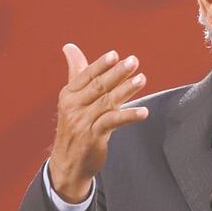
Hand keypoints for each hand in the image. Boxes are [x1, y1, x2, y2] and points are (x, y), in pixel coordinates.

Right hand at [49, 43, 148, 202]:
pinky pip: (113, 122)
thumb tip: (70, 47)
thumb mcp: (72, 99)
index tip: (115, 55)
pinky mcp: (94, 136)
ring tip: (141, 79)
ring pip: (107, 102)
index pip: (86, 75)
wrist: (67, 163)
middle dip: (117, 73)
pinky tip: (143, 112)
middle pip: (98, 86)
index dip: (101, 64)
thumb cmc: (74, 128)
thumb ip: (76, 73)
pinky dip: (129, 115)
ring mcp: (83, 122)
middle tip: (133, 61)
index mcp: (68, 95)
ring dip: (126, 90)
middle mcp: (73, 107)